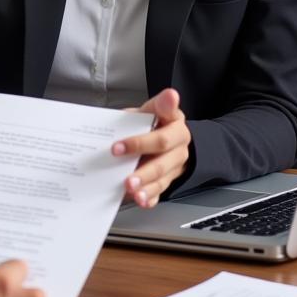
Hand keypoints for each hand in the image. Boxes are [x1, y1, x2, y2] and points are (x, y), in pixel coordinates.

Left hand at [114, 87, 190, 207]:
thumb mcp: (154, 108)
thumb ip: (157, 105)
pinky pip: (160, 192)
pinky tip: (140, 200)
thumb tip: (170, 95)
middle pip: (162, 163)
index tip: (117, 147)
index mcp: (176, 128)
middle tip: (124, 178)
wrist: (168, 136)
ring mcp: (175, 167)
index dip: (139, 143)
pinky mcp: (168, 180)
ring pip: (162, 180)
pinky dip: (150, 198)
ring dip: (146, 187)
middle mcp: (179, 149)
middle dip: (142, 171)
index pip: (160, 138)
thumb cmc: (155, 121)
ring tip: (130, 191)